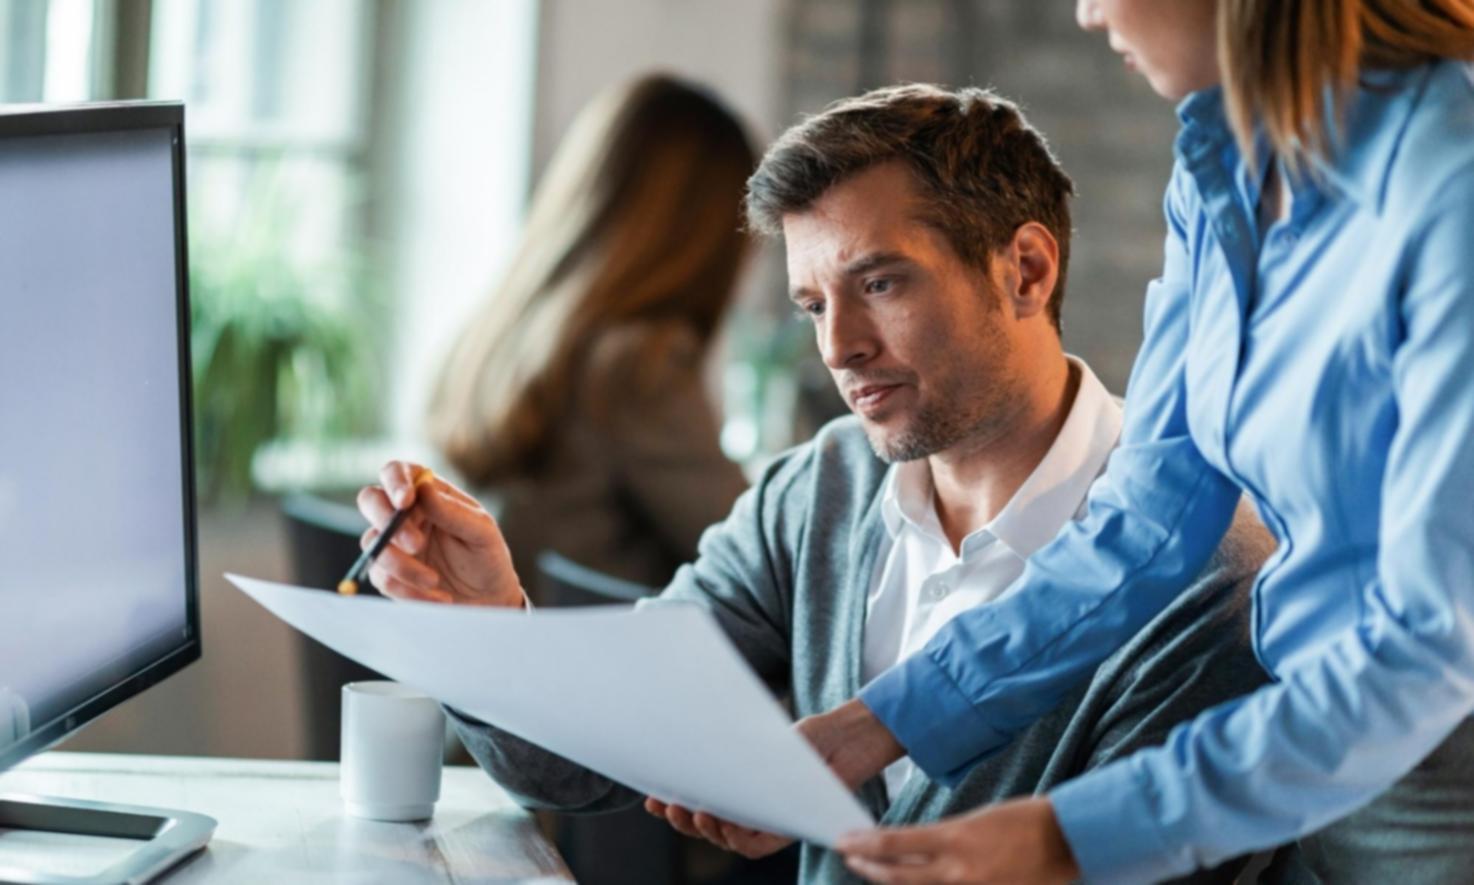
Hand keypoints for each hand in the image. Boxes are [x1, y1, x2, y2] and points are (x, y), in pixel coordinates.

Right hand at [356, 460, 526, 606]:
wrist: (487, 600)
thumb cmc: (487, 557)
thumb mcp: (481, 533)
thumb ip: (453, 512)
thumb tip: (424, 488)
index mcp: (428, 494)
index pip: (398, 471)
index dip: (395, 480)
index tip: (406, 500)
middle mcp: (405, 514)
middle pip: (370, 500)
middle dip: (387, 521)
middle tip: (417, 544)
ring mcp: (393, 544)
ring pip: (373, 544)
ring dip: (403, 566)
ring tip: (434, 580)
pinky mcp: (388, 573)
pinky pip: (382, 578)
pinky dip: (408, 590)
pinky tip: (436, 597)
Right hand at [642, 699, 905, 857]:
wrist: (848, 735)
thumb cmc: (808, 734)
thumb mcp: (760, 738)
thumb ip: (732, 751)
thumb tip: (690, 746)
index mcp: (744, 791)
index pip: (702, 806)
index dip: (674, 808)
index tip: (650, 798)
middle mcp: (756, 811)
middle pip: (710, 828)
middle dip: (683, 821)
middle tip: (667, 806)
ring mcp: (773, 821)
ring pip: (730, 841)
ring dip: (707, 832)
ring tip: (696, 811)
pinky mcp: (792, 828)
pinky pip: (759, 846)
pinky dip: (737, 839)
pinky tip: (723, 824)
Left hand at [836, 796, 1079, 883]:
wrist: (1065, 841)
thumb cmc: (1021, 821)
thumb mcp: (973, 821)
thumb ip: (942, 839)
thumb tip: (913, 849)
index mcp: (954, 839)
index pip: (894, 844)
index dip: (864, 844)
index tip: (844, 840)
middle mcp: (957, 871)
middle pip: (896, 875)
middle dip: (867, 866)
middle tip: (849, 856)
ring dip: (889, 881)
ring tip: (871, 871)